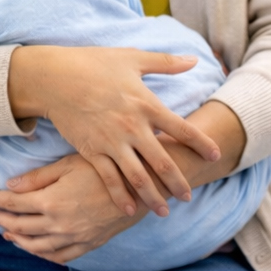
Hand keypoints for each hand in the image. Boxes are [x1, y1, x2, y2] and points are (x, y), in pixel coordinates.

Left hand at [0, 154, 146, 263]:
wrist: (143, 186)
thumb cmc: (107, 169)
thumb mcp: (71, 164)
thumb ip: (39, 178)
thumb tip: (10, 186)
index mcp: (51, 202)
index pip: (13, 204)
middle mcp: (58, 224)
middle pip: (20, 226)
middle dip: (1, 221)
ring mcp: (74, 237)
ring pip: (37, 246)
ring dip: (19, 240)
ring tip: (9, 234)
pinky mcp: (89, 243)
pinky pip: (60, 256)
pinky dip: (45, 255)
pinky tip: (39, 249)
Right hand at [8, 46, 220, 216]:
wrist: (55, 78)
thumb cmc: (95, 64)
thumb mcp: (134, 58)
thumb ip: (167, 63)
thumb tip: (194, 60)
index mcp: (147, 104)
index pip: (183, 129)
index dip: (201, 143)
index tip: (216, 155)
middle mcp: (133, 127)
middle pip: (162, 161)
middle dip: (177, 182)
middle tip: (188, 197)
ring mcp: (111, 142)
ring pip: (137, 176)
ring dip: (152, 196)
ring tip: (164, 212)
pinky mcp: (91, 151)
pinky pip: (109, 178)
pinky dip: (120, 195)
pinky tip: (129, 210)